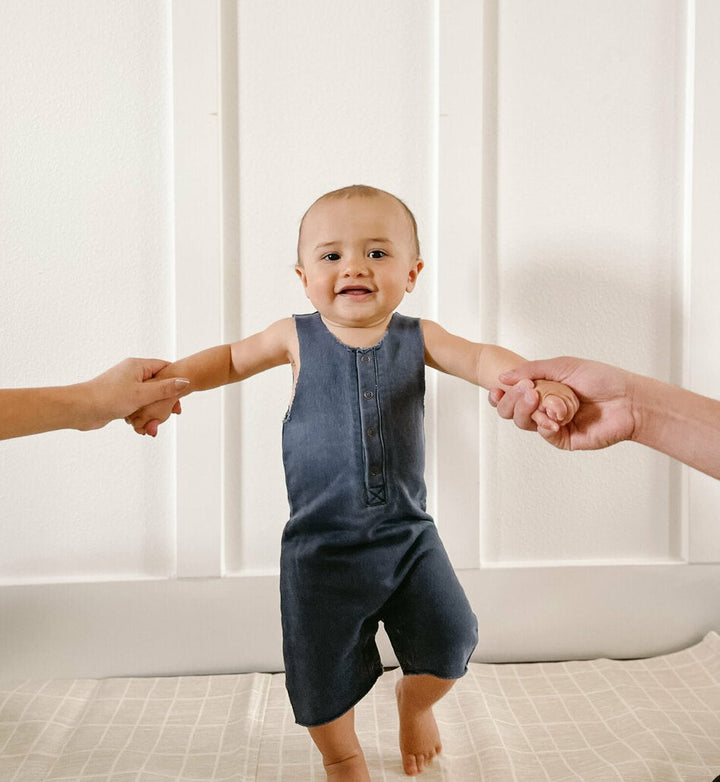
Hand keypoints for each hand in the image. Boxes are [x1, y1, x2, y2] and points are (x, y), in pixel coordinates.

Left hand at [80, 358, 186, 431]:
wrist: (80, 409)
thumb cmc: (108, 397)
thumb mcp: (142, 394)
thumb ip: (164, 388)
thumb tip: (185, 381)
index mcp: (137, 365)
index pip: (165, 368)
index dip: (175, 382)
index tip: (181, 396)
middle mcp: (132, 373)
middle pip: (158, 384)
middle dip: (164, 400)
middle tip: (171, 413)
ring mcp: (125, 386)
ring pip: (148, 397)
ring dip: (152, 410)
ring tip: (155, 422)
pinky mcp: (119, 398)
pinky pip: (138, 405)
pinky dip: (141, 414)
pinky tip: (143, 425)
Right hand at [489, 357, 635, 449]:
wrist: (628, 400)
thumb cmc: (602, 379)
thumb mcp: (563, 366)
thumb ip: (531, 370)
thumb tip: (503, 378)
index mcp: (543, 389)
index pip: (512, 394)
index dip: (501, 394)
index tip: (497, 389)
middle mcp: (545, 407)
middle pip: (511, 410)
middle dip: (512, 401)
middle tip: (526, 391)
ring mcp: (553, 423)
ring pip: (523, 422)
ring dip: (526, 411)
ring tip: (539, 400)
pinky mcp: (563, 439)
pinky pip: (543, 434)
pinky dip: (544, 425)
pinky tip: (553, 418)